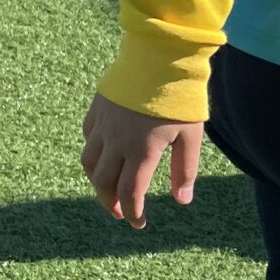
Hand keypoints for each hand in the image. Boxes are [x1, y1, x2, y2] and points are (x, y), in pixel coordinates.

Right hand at [81, 93, 202, 225]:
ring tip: (109, 189)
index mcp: (141, 150)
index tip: (138, 223)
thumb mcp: (191, 135)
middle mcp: (116, 141)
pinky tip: (105, 156)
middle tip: (120, 213)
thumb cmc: (181, 96)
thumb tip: (182, 201)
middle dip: (110, 203)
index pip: (129, 194)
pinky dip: (93, 153)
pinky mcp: (98, 108)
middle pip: (103, 183)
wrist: (161, 55)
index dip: (132, 213)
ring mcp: (103, 124)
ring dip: (97, 181)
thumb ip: (185, 169)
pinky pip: (88, 138)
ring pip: (89, 162)